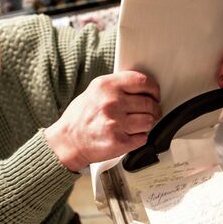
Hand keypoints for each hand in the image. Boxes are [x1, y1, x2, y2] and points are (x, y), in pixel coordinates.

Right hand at [44, 71, 161, 171]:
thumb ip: (118, 86)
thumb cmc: (81, 117)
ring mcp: (116, 123)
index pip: (143, 82)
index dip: (154, 89)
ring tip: (134, 125)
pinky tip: (128, 135)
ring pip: (149, 121)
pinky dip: (139, 138)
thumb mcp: (94, 91)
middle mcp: (111, 102)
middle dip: (152, 109)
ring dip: (146, 124)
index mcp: (106, 86)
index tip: (155, 95)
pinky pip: (143, 138)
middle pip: (149, 103)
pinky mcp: (119, 141)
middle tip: (149, 112)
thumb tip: (143, 87)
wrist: (68, 141)